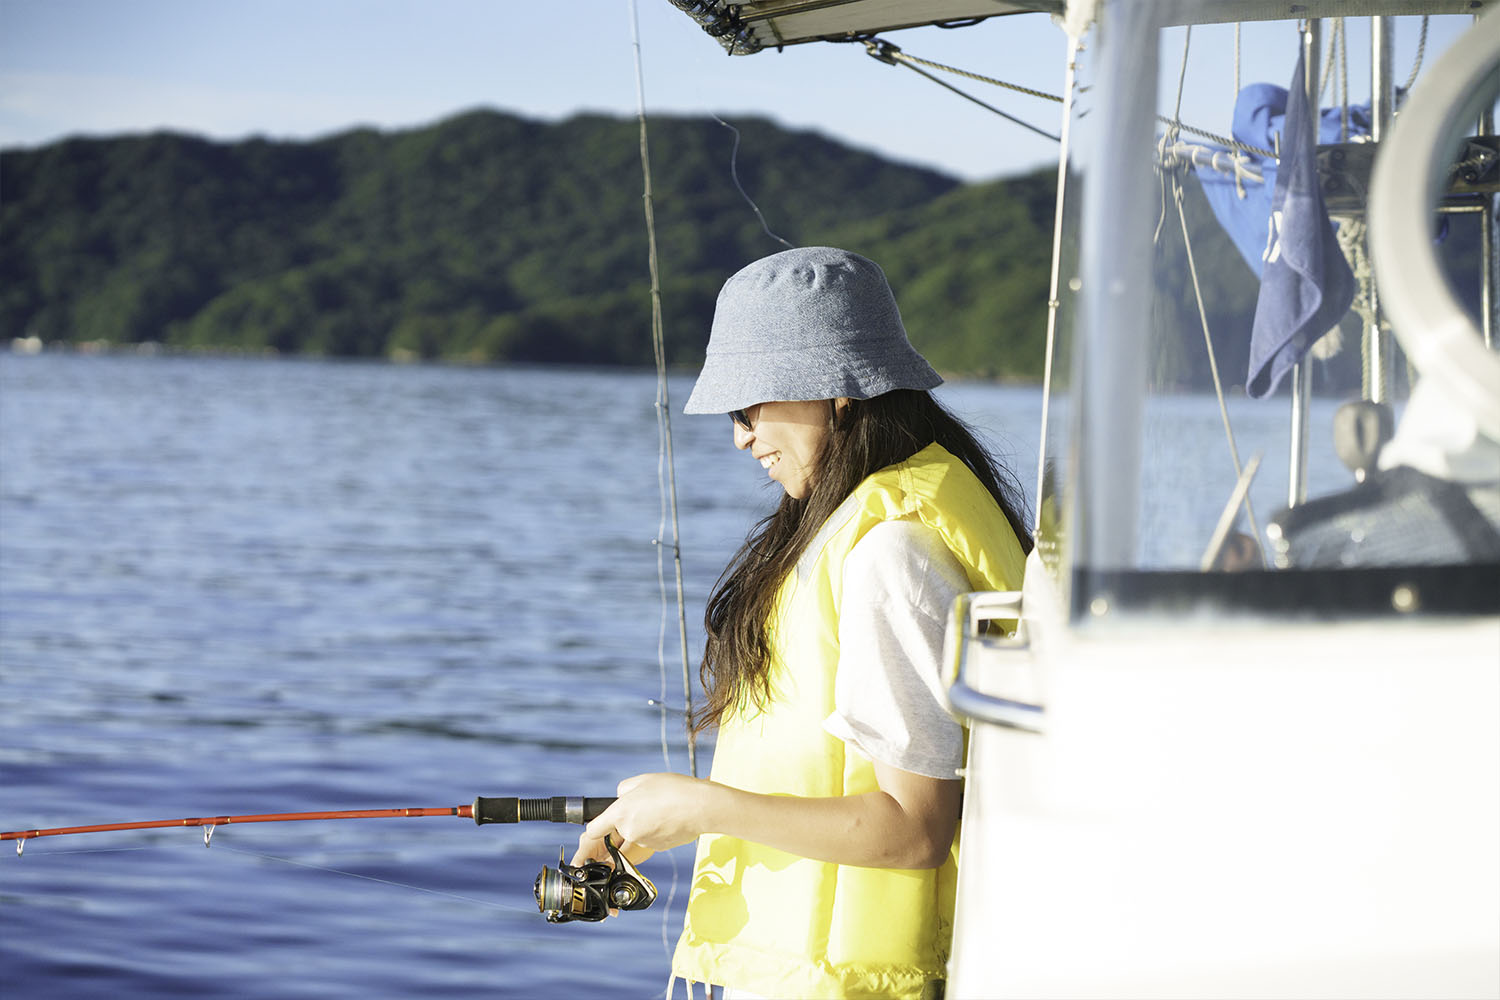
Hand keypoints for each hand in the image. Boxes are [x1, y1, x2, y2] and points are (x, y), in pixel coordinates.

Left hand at [571, 772, 713, 867]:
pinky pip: (650, 839)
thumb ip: (624, 789)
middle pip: (618, 831)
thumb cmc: (674, 789)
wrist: (702, 806)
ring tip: (662, 809)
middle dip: (626, 821)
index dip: (593, 829)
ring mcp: (644, 842)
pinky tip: (669, 818)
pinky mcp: (658, 848)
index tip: (593, 830)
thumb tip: (621, 798)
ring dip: (643, 825)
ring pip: (636, 835)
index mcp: (620, 812)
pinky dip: (656, 831)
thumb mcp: (643, 780)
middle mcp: (629, 830)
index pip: (593, 829)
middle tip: (645, 805)